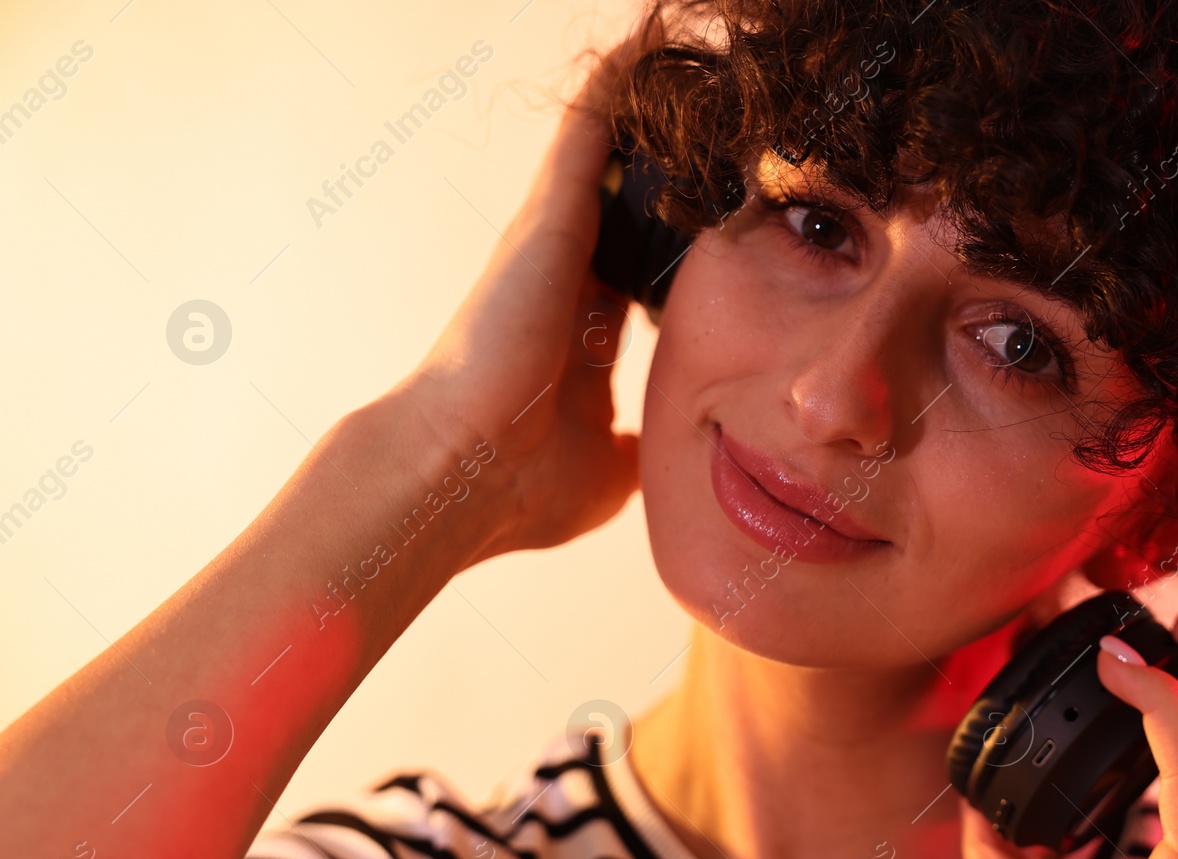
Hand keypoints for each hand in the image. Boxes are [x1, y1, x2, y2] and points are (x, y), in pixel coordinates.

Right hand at [385, 23, 662, 559]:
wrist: (460, 478)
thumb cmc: (518, 487)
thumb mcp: (605, 471)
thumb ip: (632, 448)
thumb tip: (653, 453)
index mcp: (579, 335)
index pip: (634, 273)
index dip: (667, 245)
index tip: (707, 223)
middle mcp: (564, 278)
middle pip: (623, 200)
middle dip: (661, 163)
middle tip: (708, 115)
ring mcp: (553, 241)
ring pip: (606, 151)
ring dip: (644, 106)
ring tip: (680, 52)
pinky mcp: (552, 216)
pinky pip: (594, 129)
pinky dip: (622, 85)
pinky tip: (649, 41)